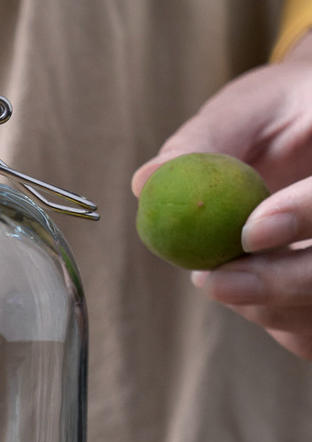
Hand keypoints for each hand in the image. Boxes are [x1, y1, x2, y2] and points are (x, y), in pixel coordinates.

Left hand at [131, 31, 311, 360]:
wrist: (311, 127)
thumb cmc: (280, 111)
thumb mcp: (250, 109)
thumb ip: (206, 141)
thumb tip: (147, 182)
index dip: (304, 216)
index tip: (250, 232)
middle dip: (277, 282)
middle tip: (214, 281)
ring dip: (262, 302)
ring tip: (213, 273)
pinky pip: (305, 332)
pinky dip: (268, 314)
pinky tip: (236, 283)